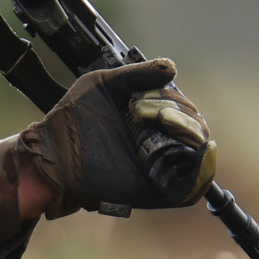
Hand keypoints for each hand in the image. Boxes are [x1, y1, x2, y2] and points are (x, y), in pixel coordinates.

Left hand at [23, 60, 216, 217]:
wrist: (55, 153)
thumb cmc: (75, 118)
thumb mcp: (106, 84)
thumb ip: (139, 75)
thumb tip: (172, 68)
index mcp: (152, 121)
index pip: (185, 110)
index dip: (175, 101)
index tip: (147, 98)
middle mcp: (161, 143)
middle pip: (197, 129)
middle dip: (182, 115)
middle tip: (150, 113)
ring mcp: (162, 167)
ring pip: (201, 152)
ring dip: (190, 133)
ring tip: (164, 122)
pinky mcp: (159, 191)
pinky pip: (194, 186)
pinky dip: (203, 169)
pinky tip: (201, 151)